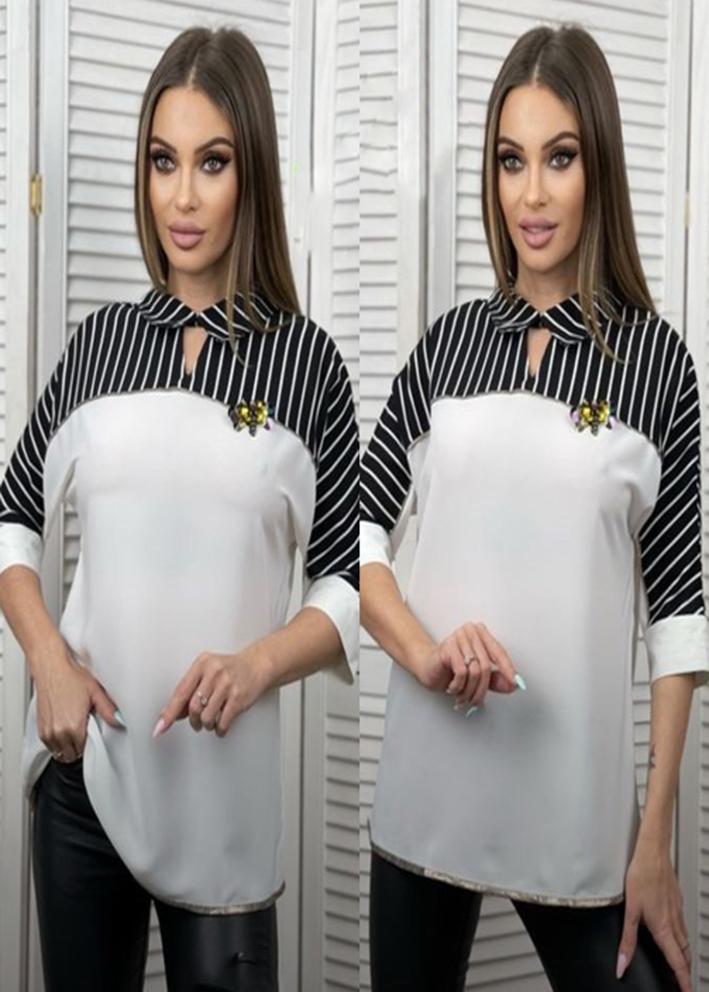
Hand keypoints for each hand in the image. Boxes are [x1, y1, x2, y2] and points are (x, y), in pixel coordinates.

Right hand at [32, 636, 124, 761]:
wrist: (51, 668)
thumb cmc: (70, 677)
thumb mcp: (95, 692)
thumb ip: (108, 710)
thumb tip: (119, 721)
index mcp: (73, 727)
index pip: (84, 750)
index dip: (91, 743)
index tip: (92, 733)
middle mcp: (58, 733)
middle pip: (72, 754)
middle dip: (80, 746)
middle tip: (84, 729)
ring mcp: (47, 732)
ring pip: (60, 752)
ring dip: (68, 746)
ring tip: (74, 728)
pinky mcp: (40, 729)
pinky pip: (50, 746)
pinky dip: (57, 741)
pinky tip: (64, 727)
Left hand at [153, 646, 271, 738]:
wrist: (258, 665)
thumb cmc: (230, 669)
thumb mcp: (207, 672)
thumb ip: (189, 690)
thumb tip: (171, 714)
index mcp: (202, 664)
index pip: (180, 692)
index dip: (169, 712)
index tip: (160, 727)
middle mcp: (214, 672)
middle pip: (193, 707)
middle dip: (193, 720)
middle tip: (196, 722)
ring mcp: (227, 684)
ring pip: (207, 716)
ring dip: (206, 725)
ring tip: (211, 721)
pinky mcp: (239, 697)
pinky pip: (223, 722)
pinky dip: (219, 729)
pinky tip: (220, 726)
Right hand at [410, 621, 520, 707]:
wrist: (428, 668)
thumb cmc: (452, 669)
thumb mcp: (478, 675)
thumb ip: (495, 678)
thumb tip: (512, 685)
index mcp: (481, 634)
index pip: (499, 652)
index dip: (508, 669)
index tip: (515, 683)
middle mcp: (470, 632)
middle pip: (485, 666)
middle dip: (481, 689)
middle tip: (476, 701)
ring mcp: (458, 637)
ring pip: (475, 671)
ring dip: (469, 690)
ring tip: (462, 697)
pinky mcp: (448, 647)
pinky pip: (461, 672)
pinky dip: (458, 686)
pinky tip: (452, 688)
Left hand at [616, 847, 690, 990]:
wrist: (653, 852)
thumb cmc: (642, 875)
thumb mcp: (630, 911)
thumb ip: (627, 940)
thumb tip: (622, 963)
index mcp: (664, 928)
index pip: (678, 963)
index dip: (683, 981)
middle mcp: (674, 922)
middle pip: (684, 953)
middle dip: (685, 970)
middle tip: (683, 982)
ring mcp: (677, 910)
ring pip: (685, 939)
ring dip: (683, 954)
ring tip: (680, 964)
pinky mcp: (676, 901)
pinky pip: (682, 925)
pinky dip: (680, 936)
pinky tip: (672, 932)